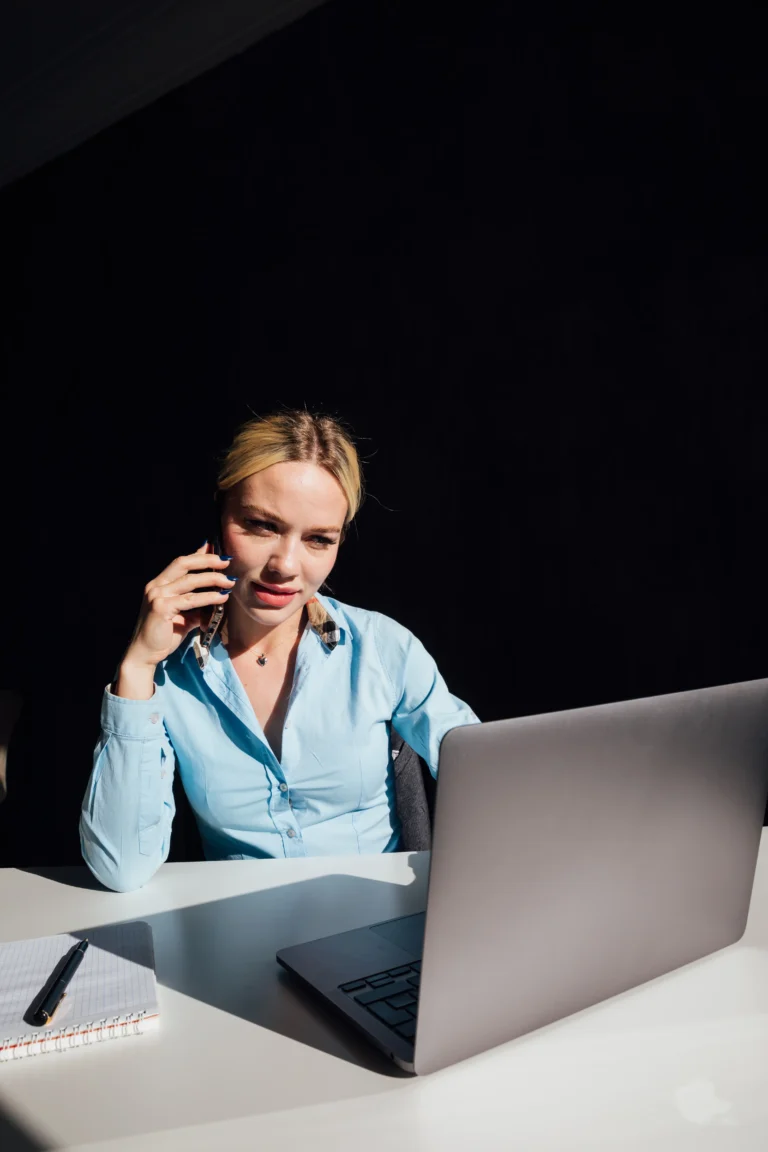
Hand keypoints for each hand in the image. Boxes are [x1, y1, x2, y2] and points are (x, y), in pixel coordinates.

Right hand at [121, 542, 234, 670]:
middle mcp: (156, 585)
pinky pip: (189, 599)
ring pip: (189, 581)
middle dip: (207, 560)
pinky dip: (208, 597)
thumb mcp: (184, 616)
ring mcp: (156, 595)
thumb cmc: (165, 635)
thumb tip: (217, 596)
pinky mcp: (161, 608)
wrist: (145, 655)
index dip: (199, 555)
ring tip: (229, 582)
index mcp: (159, 584)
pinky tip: (221, 598)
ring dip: (212, 579)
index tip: (218, 552)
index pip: (180, 563)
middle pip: (183, 563)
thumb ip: (196, 604)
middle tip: (227, 562)